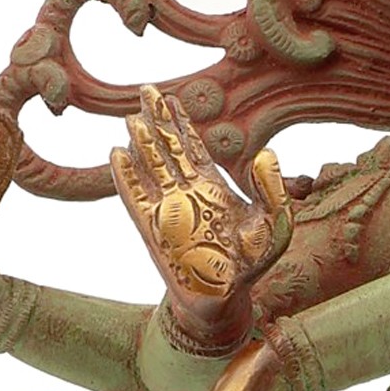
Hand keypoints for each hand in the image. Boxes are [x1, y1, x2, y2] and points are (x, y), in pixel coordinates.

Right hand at [110, 85, 289, 355]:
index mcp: (214, 188)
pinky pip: (134, 197)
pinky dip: (126, 176)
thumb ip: (272, 190)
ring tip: (131, 116)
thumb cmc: (250, 266)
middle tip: (145, 89)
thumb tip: (267, 152)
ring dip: (141, 142)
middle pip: (168, 148)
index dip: (181, 122)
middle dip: (158, 119)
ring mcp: (168, 209)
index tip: (170, 97)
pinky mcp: (152, 230)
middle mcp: (188, 193)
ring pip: (151, 167)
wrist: (224, 302)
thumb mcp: (274, 226)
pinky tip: (116, 155)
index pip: (194, 146)